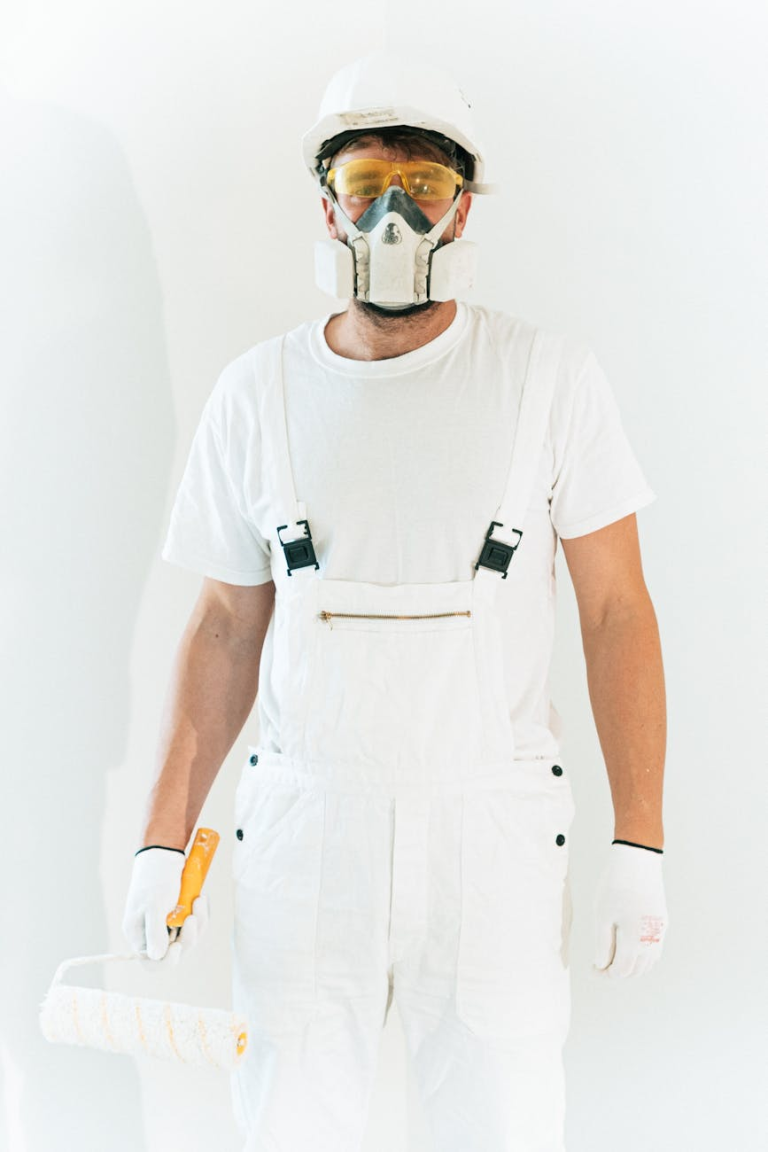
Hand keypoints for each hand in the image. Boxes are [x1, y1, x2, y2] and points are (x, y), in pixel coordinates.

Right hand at [121, 847, 209, 968]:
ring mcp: (168, 925)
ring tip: (200, 900)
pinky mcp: (181, 916)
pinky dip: (201, 914)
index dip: (166, 961)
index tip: (177, 948)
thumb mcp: (153, 904)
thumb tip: (155, 957)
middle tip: (193, 917)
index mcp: (139, 934)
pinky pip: (195, 925)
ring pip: (189, 938)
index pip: (150, 962)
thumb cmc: (155, 878)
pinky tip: (201, 899)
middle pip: (175, 951)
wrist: (166, 855)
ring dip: (198, 922)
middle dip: (188, 935)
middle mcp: (152, 933)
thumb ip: (153, 932)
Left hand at [592, 843, 667, 978]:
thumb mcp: (601, 914)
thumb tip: (601, 965)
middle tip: (599, 965)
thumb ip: (602, 944)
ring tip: (612, 957)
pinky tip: (628, 948)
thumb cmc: (615, 885)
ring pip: (648, 963)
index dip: (604, 974)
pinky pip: (655, 949)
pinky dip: (642, 956)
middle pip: (636, 971)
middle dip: (617, 972)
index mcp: (636, 939)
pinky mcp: (663, 922)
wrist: (637, 860)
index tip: (591, 968)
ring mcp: (660, 931)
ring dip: (631, 967)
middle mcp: (652, 939)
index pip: (621, 970)